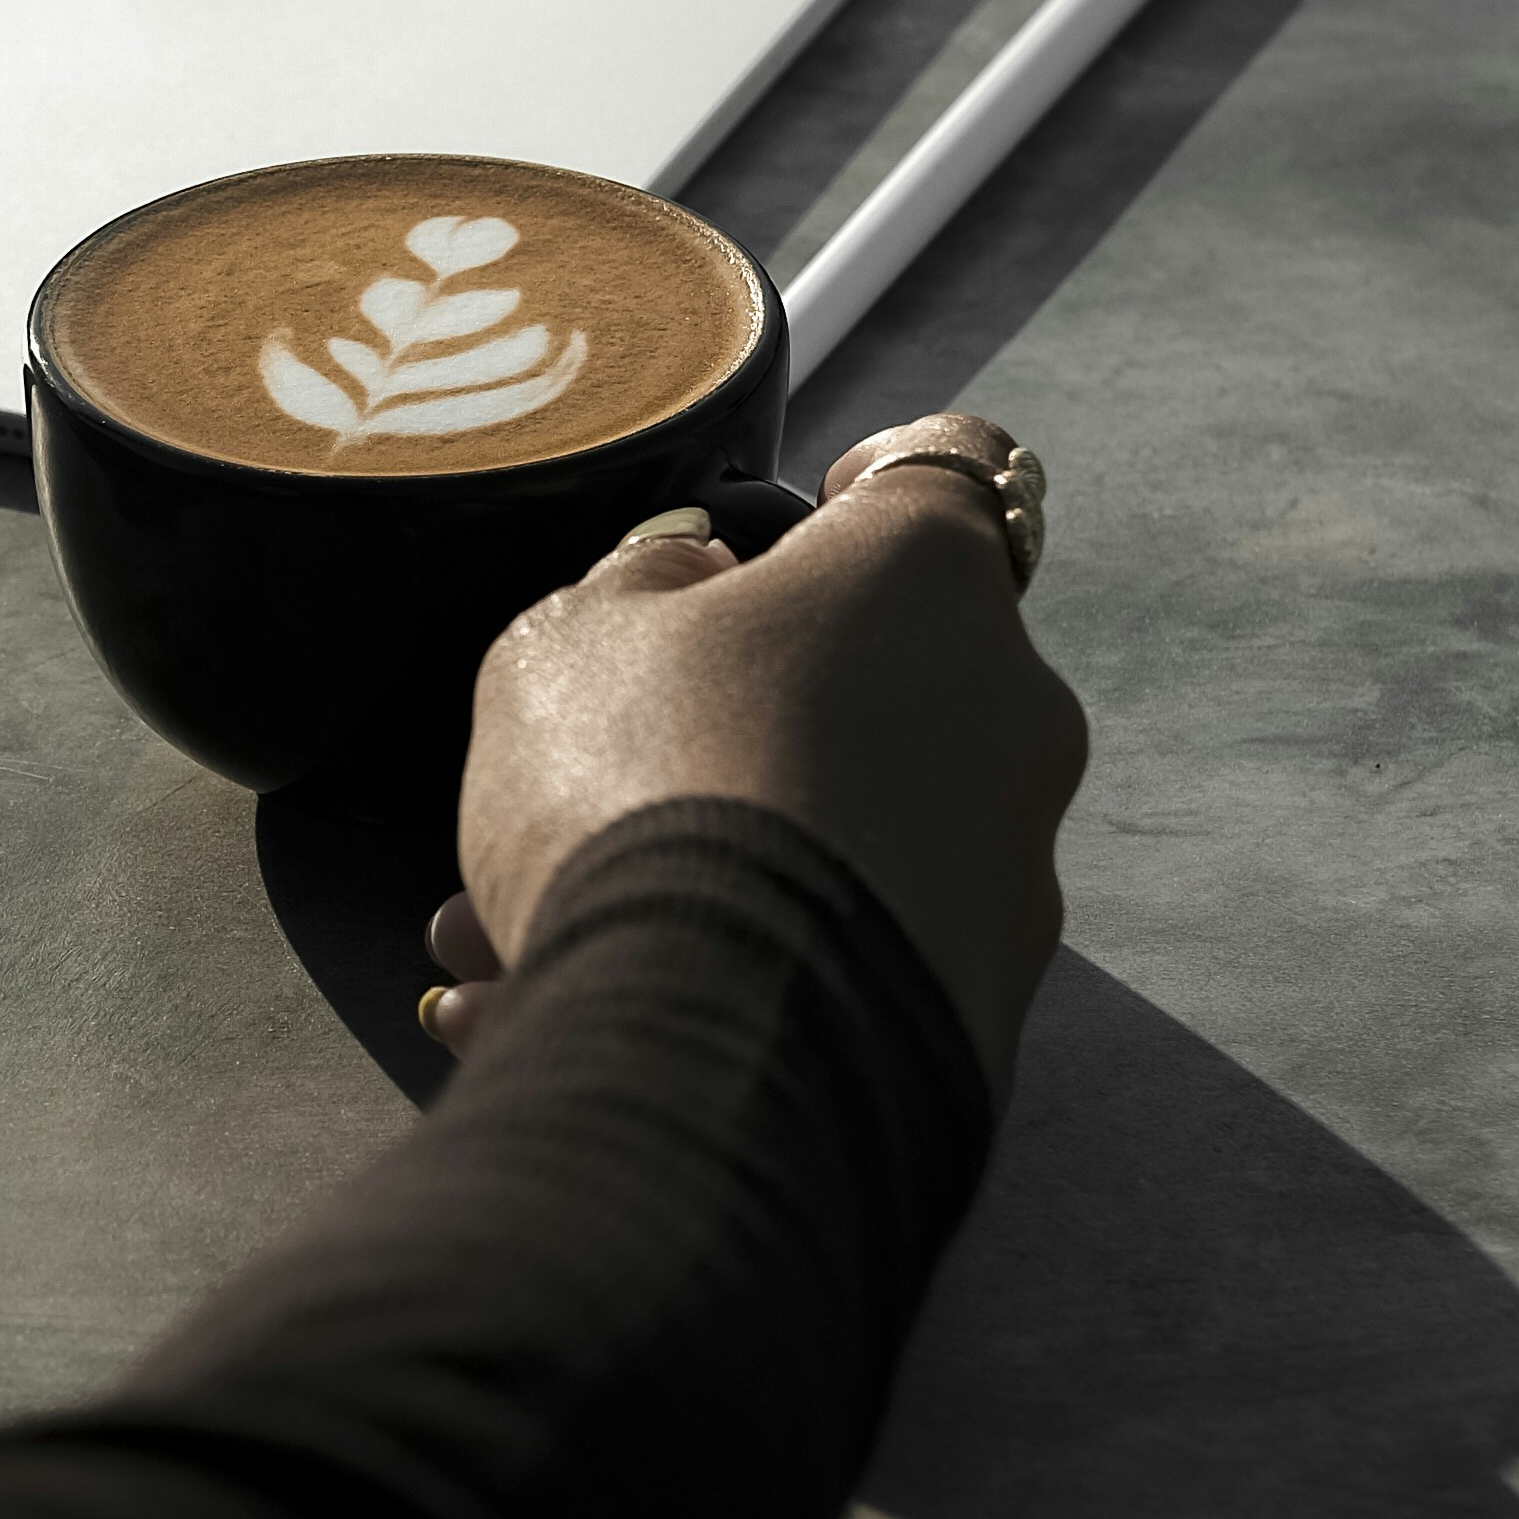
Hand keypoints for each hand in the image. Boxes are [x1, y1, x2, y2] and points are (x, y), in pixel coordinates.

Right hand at [423, 420, 1087, 1099]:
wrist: (715, 1053)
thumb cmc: (640, 789)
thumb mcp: (570, 639)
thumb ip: (639, 591)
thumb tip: (694, 588)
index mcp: (928, 579)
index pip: (952, 464)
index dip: (870, 483)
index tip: (812, 515)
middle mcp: (1010, 713)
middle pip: (874, 679)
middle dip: (727, 724)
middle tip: (581, 781)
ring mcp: (1012, 872)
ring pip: (839, 839)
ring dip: (702, 868)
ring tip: (506, 939)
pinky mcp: (989, 1010)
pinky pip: (840, 963)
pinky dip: (729, 976)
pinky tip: (558, 1015)